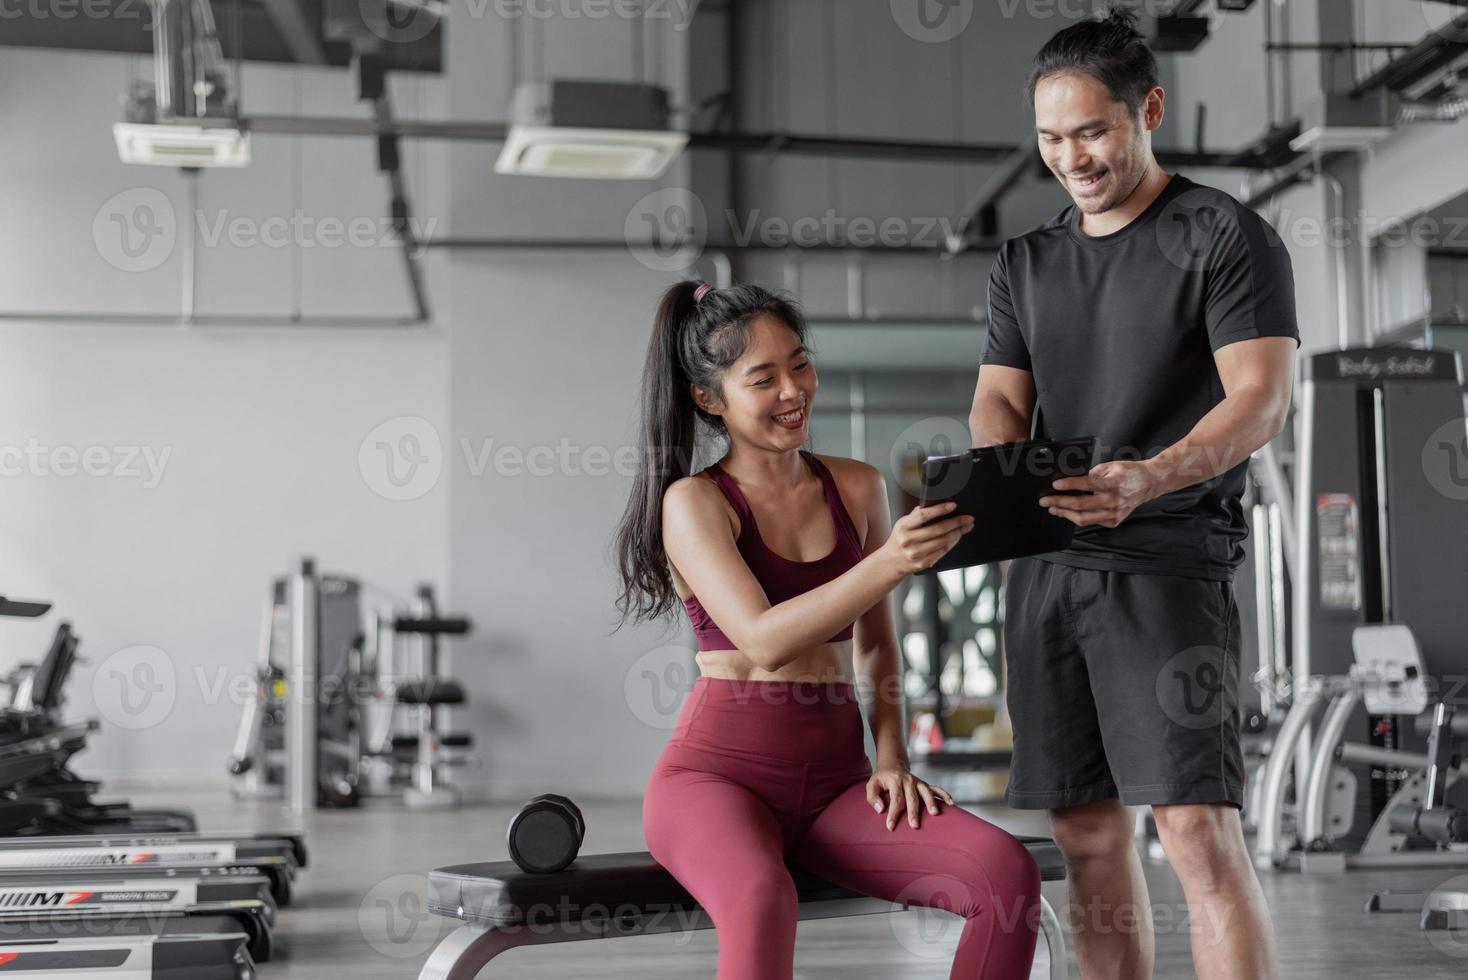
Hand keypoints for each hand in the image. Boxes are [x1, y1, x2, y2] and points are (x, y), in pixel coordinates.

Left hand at [866, 764, 955, 830]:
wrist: (892, 765)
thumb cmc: (881, 780)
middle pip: (912, 797)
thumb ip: (873, 797)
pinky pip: (937, 788)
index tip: (891, 826)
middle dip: (913, 811)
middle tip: (914, 825)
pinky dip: (944, 795)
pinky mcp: (924, 784)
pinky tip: (951, 803)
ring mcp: (918, 782)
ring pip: (926, 792)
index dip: (893, 813)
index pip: (895, 799)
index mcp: (895, 780)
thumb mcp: (871, 785)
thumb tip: (880, 809)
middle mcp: (908, 780)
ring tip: (935, 814)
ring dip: (931, 802)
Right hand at [880, 502, 974, 576]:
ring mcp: (916, 553)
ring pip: (943, 541)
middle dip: (956, 522)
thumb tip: (931, 504)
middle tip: (968, 518)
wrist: (891, 562)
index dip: (940, 509)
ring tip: (966, 527)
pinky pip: (942, 552)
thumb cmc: (898, 540)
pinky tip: (957, 538)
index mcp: (903, 527)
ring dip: (958, 533)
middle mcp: (908, 541)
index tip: (953, 505)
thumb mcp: (902, 524)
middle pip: (938, 529)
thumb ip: (915, 515)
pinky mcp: (923, 563)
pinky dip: (952, 543)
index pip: (923, 515)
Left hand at [1038, 459, 1160, 528]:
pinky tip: (1069, 512)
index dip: (1070, 485)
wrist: (1150, 483)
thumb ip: (1093, 474)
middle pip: (1081, 505)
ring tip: (1053, 508)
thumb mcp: (1111, 466)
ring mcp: (1115, 513)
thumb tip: (1073, 480)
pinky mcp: (1114, 521)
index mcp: (1113, 484)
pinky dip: (1078, 517)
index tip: (1055, 485)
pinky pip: (1092, 522)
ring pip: (1084, 518)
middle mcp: (1114, 501)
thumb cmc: (1129, 472)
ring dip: (1065, 514)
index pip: (1088, 485)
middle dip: (1060, 503)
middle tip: (1045, 501)